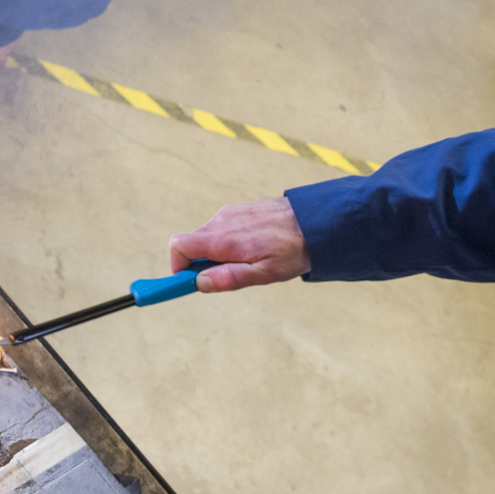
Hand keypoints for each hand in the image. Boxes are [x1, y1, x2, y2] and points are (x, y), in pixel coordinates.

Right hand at [170, 198, 310, 292]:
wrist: (316, 221)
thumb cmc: (293, 250)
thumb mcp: (263, 274)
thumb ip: (229, 278)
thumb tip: (199, 283)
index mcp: (223, 239)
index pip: (178, 247)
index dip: (178, 268)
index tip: (186, 283)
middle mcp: (221, 221)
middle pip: (191, 245)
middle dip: (200, 264)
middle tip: (228, 276)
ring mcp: (229, 213)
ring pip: (207, 238)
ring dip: (217, 254)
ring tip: (249, 261)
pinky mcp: (239, 210)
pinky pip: (222, 229)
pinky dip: (228, 242)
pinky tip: (254, 247)